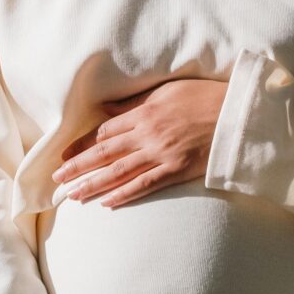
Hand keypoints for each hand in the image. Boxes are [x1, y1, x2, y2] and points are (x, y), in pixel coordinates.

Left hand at [52, 78, 228, 207]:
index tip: (64, 156)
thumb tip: (105, 108)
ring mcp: (162, 154)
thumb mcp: (166, 90)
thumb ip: (134, 103)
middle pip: (105, 153)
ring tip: (74, 195)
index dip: (82, 145)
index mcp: (144, 112)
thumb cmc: (203, 96)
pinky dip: (125, 194)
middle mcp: (148, 134)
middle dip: (79, 167)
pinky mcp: (177, 169)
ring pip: (120, 172)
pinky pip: (146, 185)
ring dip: (95, 184)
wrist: (236, 113)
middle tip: (57, 179)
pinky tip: (108, 203)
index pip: (104, 131)